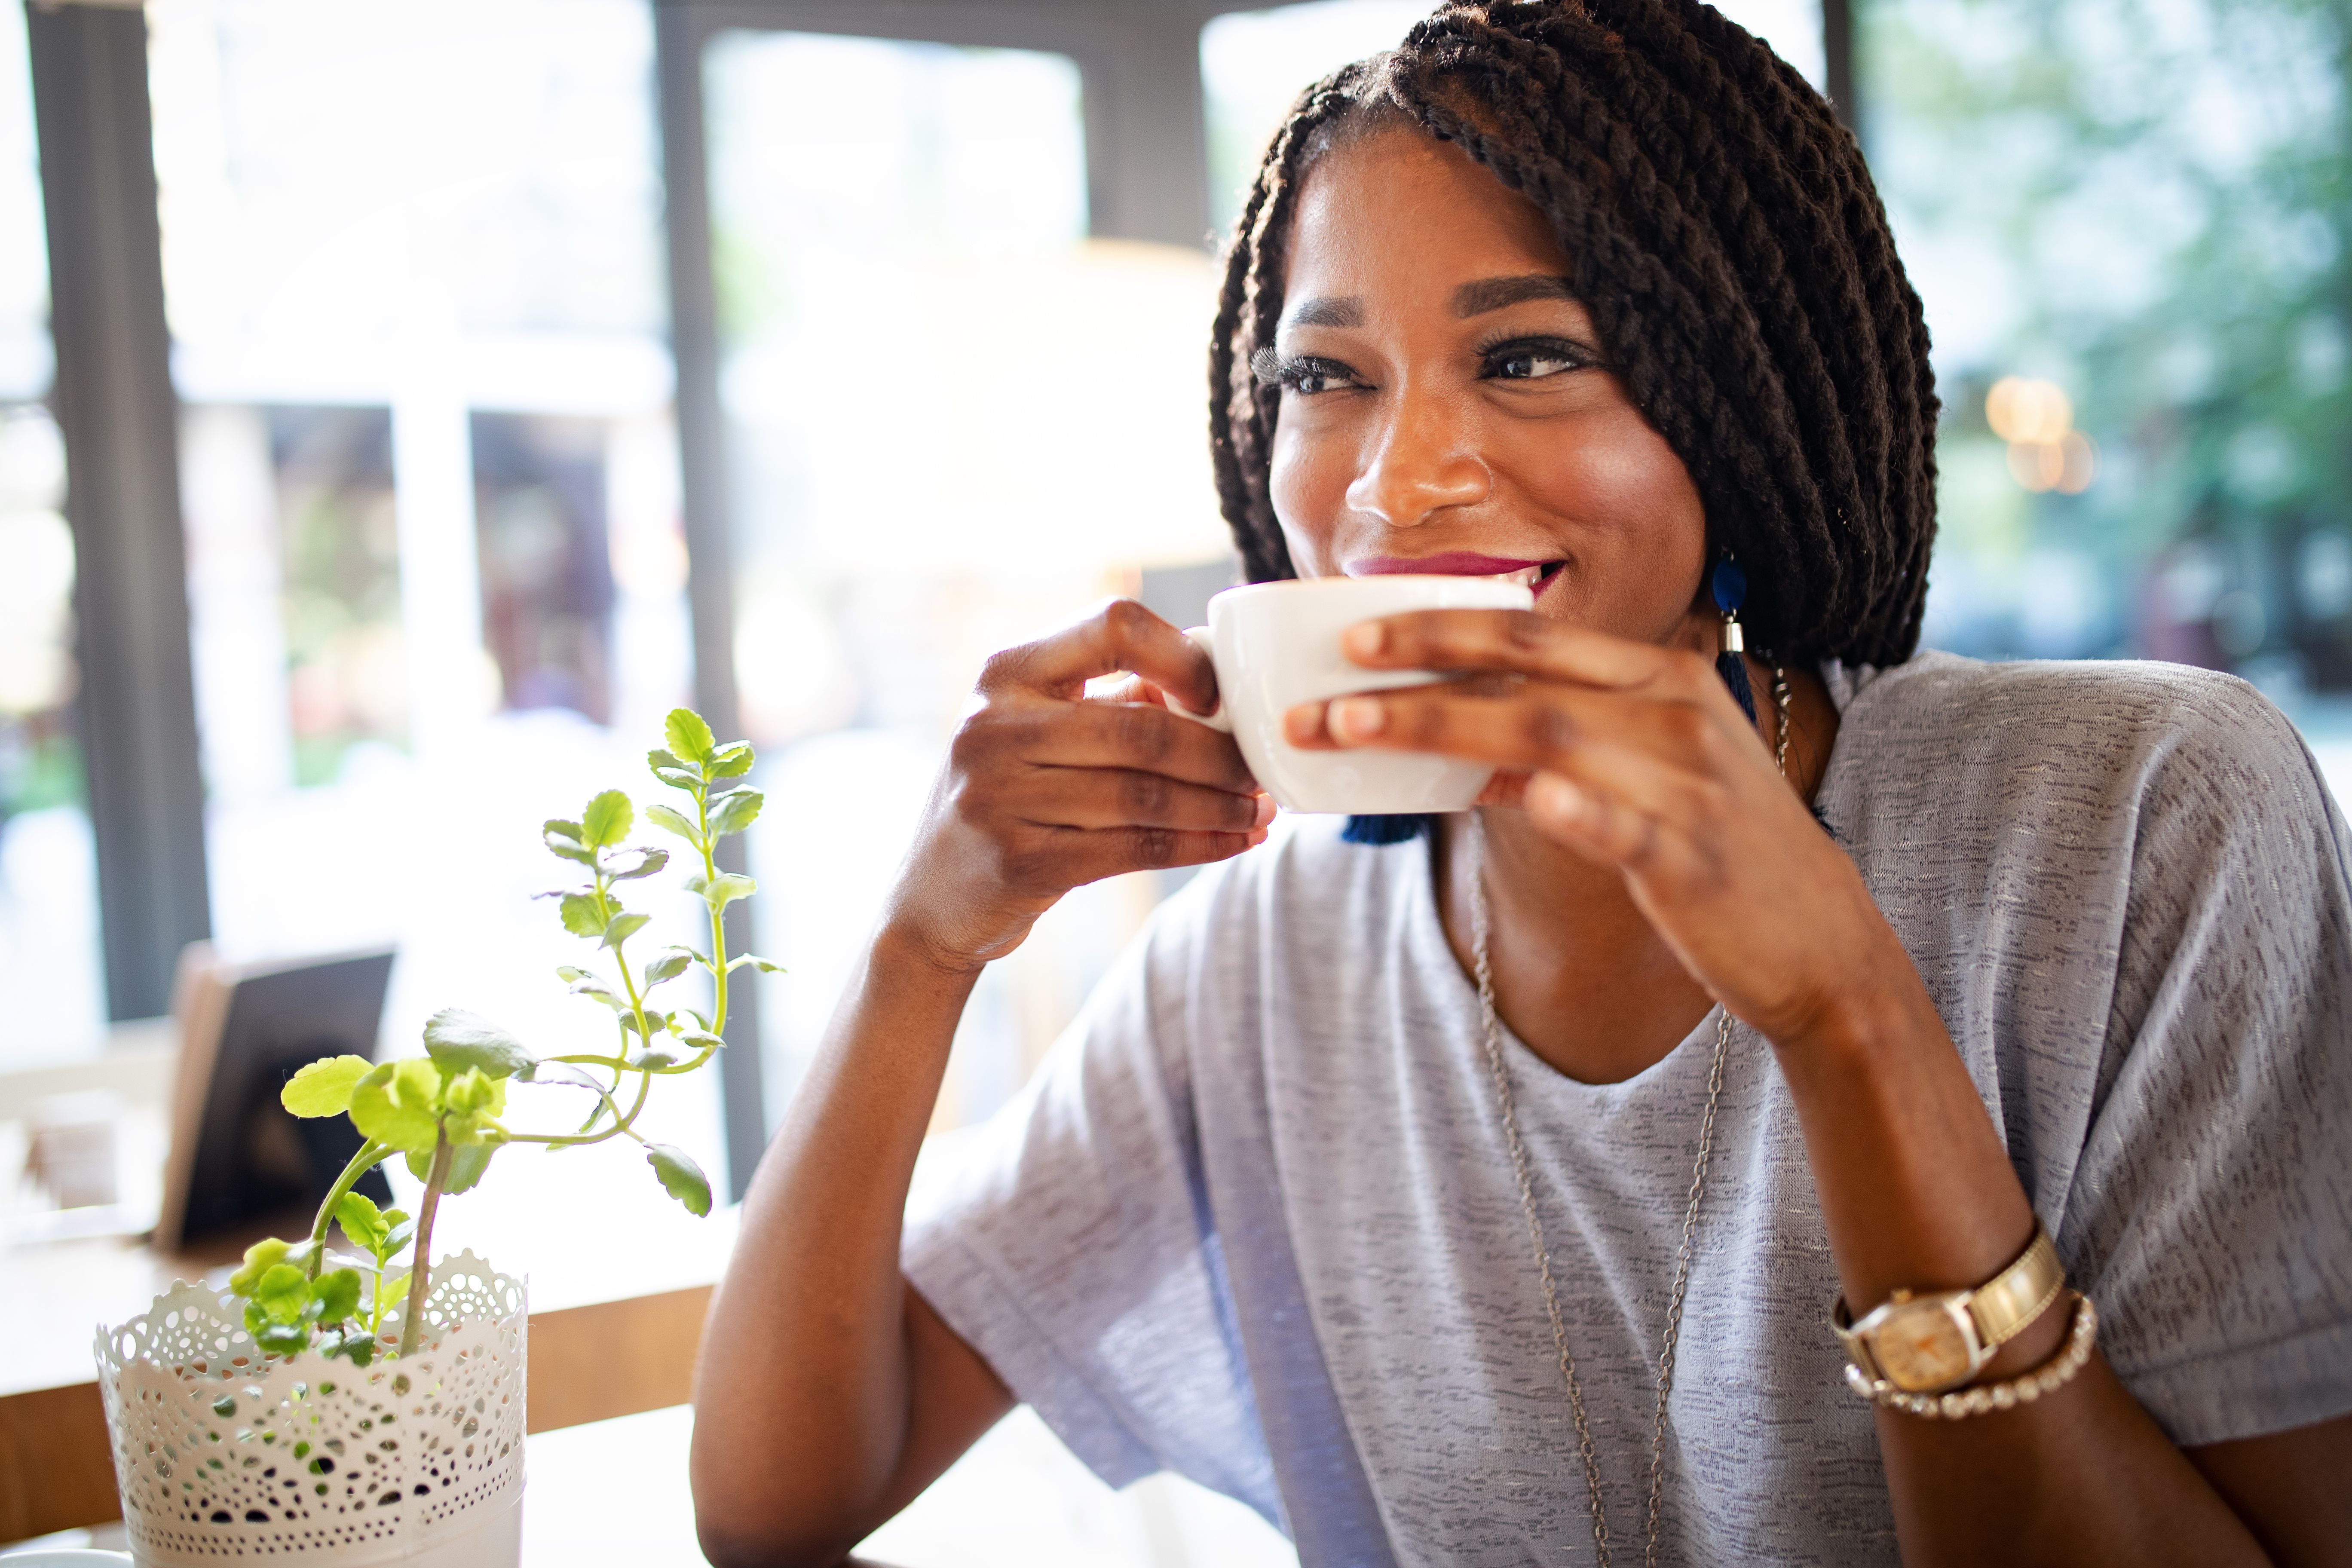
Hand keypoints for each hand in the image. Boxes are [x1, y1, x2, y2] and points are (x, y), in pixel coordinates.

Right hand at [885, 599, 1270, 972]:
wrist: (931, 899)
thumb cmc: (1011, 798)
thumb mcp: (1039, 732)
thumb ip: (1115, 700)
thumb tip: (1218, 680)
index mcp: (1006, 673)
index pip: (1112, 626)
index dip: (1180, 655)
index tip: (1217, 694)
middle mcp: (993, 726)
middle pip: (1139, 729)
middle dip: (1219, 754)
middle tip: (1261, 771)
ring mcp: (998, 796)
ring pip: (1144, 796)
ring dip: (1218, 806)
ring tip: (1259, 811)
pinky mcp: (1019, 862)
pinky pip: (1133, 849)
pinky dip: (1197, 846)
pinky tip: (1233, 842)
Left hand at [1283, 609, 1909, 1045]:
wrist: (1819, 944)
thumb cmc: (1719, 853)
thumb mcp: (1647, 776)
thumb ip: (1561, 749)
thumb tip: (1462, 744)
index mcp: (1660, 679)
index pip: (1534, 633)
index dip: (1442, 624)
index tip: (1355, 631)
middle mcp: (1674, 713)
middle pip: (1525, 673)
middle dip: (1416, 669)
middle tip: (1326, 682)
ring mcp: (1685, 784)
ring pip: (1547, 735)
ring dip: (1442, 724)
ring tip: (1355, 730)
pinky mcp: (1691, 857)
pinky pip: (1623, 823)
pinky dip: (1574, 805)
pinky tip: (1525, 796)